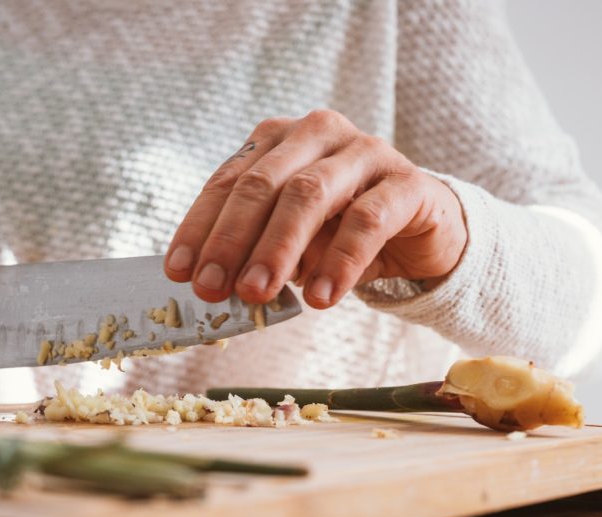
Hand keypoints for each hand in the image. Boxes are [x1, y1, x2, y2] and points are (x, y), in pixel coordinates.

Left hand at [164, 110, 466, 307]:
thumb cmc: (341, 231)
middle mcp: (318, 134)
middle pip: (263, 184)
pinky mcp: (408, 182)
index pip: (229, 181)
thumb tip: (213, 286)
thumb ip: (254, 251)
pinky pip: (367, 220)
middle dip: (231, 240)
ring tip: (257, 294)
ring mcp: (365, 151)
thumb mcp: (290, 241)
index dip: (200, 228)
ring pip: (310, 195)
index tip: (179, 272)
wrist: (422, 230)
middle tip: (213, 290)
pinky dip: (339, 261)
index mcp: (278, 140)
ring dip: (277, 249)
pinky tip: (320, 297)